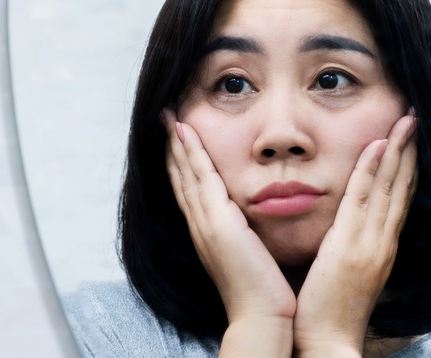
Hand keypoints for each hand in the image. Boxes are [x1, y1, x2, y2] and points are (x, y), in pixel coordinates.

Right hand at [162, 109, 294, 355]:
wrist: (262, 314)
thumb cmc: (265, 289)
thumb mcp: (253, 253)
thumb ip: (250, 235)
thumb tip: (255, 223)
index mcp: (209, 232)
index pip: (191, 189)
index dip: (181, 163)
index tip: (178, 138)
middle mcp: (200, 224)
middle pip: (180, 177)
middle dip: (173, 147)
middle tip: (166, 119)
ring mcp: (205, 222)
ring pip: (186, 172)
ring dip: (177, 142)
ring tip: (170, 117)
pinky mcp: (216, 221)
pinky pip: (200, 176)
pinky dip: (190, 152)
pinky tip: (185, 131)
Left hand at [293, 111, 418, 356]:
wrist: (327, 342)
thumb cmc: (330, 311)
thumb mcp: (347, 273)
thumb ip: (351, 248)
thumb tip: (344, 229)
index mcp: (381, 247)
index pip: (399, 199)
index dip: (407, 168)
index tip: (411, 141)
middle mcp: (383, 241)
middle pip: (402, 187)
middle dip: (410, 151)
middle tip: (415, 118)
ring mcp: (370, 243)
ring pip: (388, 187)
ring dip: (398, 150)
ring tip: (406, 120)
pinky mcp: (351, 246)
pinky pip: (363, 199)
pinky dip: (371, 170)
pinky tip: (376, 145)